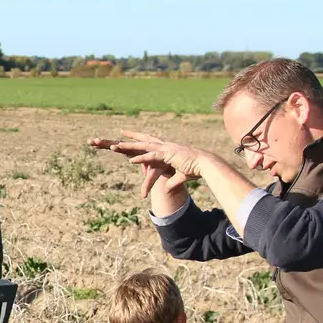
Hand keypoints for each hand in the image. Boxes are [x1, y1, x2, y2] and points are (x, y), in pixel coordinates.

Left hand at [91, 131, 208, 192]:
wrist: (206, 166)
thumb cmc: (195, 170)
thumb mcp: (180, 177)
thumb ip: (172, 183)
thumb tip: (167, 189)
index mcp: (167, 149)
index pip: (150, 141)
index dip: (139, 138)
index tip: (128, 135)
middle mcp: (165, 146)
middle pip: (144, 140)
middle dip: (130, 137)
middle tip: (119, 133)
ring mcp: (166, 149)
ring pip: (144, 147)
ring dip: (130, 147)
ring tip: (116, 147)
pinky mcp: (168, 156)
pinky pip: (152, 157)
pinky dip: (141, 159)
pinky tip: (131, 160)